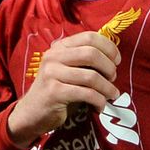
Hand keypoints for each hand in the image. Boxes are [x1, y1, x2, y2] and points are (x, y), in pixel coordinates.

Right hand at [6, 32, 119, 146]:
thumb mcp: (70, 70)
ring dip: (107, 88)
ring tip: (111, 95)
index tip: (116, 61)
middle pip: (92, 54)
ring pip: (91, 76)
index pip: (90, 37)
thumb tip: (115, 59)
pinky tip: (100, 107)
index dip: (109, 48)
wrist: (32, 112)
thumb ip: (86, 61)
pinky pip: (86, 94)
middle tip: (113, 79)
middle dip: (109, 68)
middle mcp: (53, 56)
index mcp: (60, 47)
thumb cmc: (59, 90)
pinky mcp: (53, 92)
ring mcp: (51, 73)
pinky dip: (99, 101)